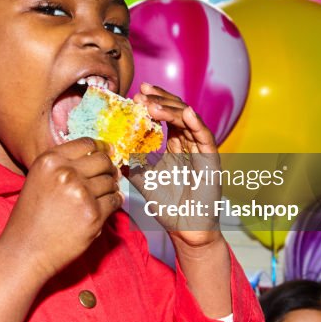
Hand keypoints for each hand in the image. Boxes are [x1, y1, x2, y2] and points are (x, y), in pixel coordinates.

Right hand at [1, 137, 122, 280]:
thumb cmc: (30, 218)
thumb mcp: (38, 179)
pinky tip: (106, 208)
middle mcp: (66, 172)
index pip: (87, 144)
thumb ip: (63, 166)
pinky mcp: (93, 214)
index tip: (108, 153)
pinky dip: (114, 203)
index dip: (101, 148)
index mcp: (50, 160)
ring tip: (104, 196)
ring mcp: (81, 193)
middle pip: (103, 160)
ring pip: (110, 182)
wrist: (25, 250)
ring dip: (111, 188)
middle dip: (109, 168)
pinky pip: (115, 201)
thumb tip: (100, 156)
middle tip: (110, 176)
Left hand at [127, 83, 222, 248]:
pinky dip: (196, 123)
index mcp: (175, 145)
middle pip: (176, 112)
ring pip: (188, 119)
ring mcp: (200, 150)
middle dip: (159, 100)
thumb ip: (131, 160)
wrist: (185, 228)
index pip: (164, 116)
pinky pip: (205, 136)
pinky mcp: (211, 159)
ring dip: (171, 109)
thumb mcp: (142, 177)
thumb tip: (109, 147)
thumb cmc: (167, 204)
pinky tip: (184, 112)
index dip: (152, 103)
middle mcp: (189, 143)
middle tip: (142, 93)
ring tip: (152, 104)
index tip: (135, 95)